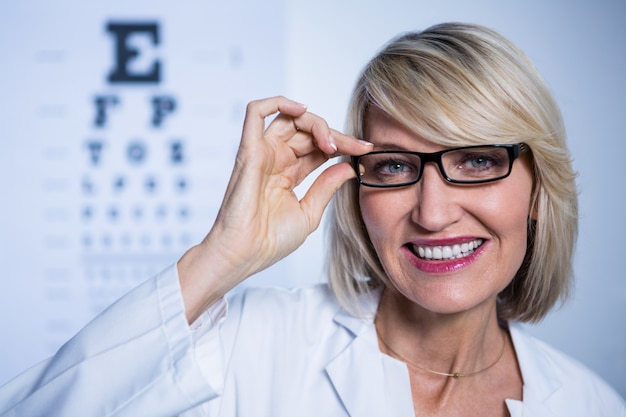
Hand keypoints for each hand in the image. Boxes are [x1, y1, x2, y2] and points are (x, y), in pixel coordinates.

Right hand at [178, 96, 371, 321]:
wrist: (245, 254)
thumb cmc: (270, 240)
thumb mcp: (310, 212)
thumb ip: (327, 186)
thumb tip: (349, 165)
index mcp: (288, 173)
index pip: (318, 147)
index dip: (343, 144)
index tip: (366, 151)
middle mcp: (275, 159)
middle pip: (307, 130)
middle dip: (335, 134)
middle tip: (356, 147)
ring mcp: (262, 153)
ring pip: (289, 118)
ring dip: (316, 122)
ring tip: (331, 142)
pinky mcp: (249, 150)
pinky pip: (255, 112)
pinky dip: (278, 102)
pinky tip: (301, 110)